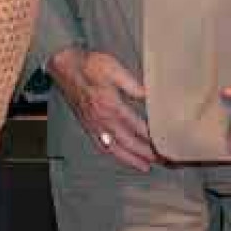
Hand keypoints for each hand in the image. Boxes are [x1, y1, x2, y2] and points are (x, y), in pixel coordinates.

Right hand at [47, 46, 156, 171]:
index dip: (152, 137)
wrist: (64, 66)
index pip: (137, 126)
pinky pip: (100, 144)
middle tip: (162, 161)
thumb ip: (132, 84)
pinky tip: (118, 156)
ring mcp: (94, 124)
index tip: (166, 144)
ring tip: (145, 166)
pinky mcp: (87, 124)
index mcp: (111, 105)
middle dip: (146, 154)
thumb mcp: (113, 68)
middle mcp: (102, 119)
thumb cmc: (88, 64)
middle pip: (128, 142)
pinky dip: (112, 154)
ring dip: (131, 159)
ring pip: (114, 148)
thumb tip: (150, 96)